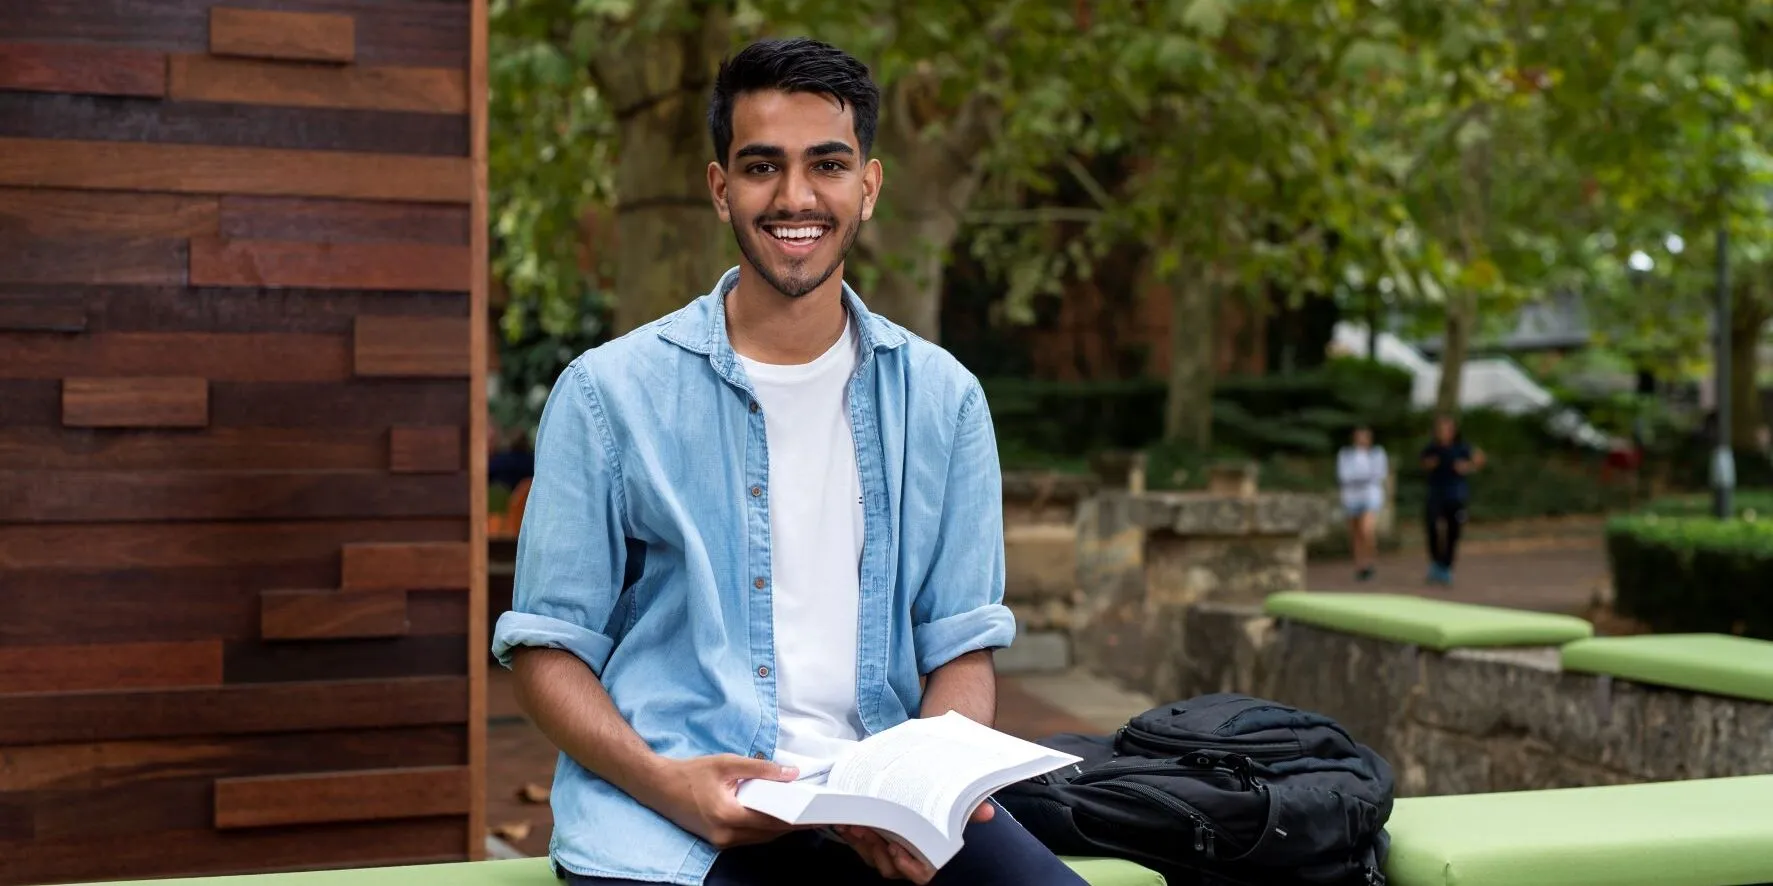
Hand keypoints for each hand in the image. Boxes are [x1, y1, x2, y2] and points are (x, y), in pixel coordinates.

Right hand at [650, 754, 799, 848]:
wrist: (657, 786)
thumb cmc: (689, 774)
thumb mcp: (726, 763)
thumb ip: (761, 769)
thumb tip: (791, 773)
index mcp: (728, 816)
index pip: (772, 821)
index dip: (798, 818)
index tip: (817, 814)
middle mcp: (725, 836)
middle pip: (769, 833)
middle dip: (792, 823)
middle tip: (814, 812)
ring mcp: (721, 842)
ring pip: (760, 837)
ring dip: (778, 826)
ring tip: (798, 811)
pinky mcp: (717, 841)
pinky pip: (748, 837)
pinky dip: (763, 827)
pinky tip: (773, 814)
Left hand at [835, 802, 993, 882]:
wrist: (907, 807)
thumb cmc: (936, 815)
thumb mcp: (953, 812)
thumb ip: (969, 812)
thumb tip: (989, 811)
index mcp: (928, 858)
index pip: (921, 874)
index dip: (908, 866)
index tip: (898, 848)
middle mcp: (907, 862)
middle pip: (891, 867)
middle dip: (879, 851)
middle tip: (871, 830)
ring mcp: (887, 856)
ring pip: (873, 859)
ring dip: (863, 843)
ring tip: (857, 824)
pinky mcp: (871, 847)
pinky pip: (860, 848)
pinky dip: (852, 836)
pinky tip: (846, 822)